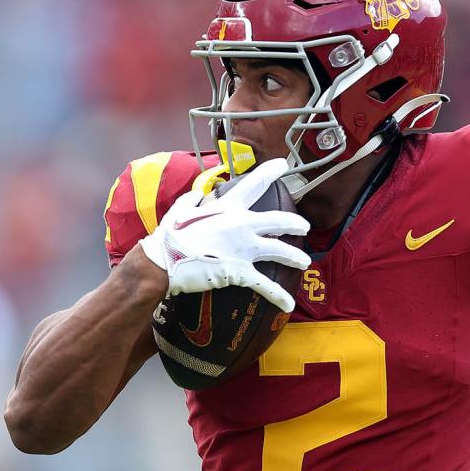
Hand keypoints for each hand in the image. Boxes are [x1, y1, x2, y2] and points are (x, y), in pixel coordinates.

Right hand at [139, 159, 310, 311]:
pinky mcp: (241, 271)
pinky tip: (289, 305)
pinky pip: (266, 285)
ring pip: (280, 250)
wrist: (165, 262)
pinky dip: (279, 296)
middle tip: (305, 226)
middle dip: (295, 223)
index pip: (254, 184)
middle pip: (278, 220)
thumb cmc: (170, 236)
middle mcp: (242, 224)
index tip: (284, 165)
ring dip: (295, 256)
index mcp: (227, 207)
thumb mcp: (181, 209)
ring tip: (305, 262)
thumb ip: (194, 199)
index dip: (270, 172)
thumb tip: (199, 195)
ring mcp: (244, 248)